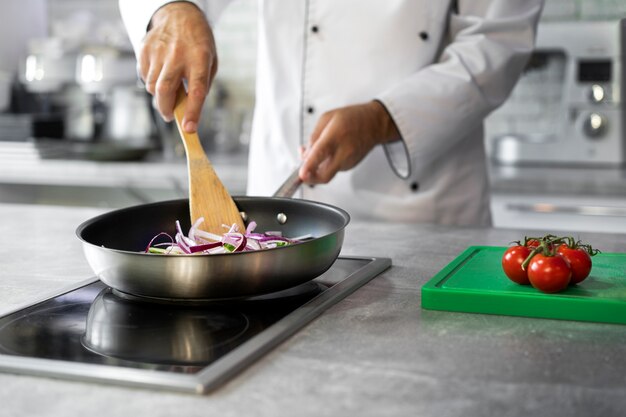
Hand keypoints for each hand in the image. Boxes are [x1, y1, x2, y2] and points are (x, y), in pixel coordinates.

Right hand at [139, 2, 216, 132]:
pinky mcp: (144, 49)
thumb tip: (188, 111)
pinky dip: (152, 82)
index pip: (196, 90)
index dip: (192, 112)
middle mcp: (177, 54)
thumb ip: (201, 85)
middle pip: (165, 90)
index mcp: (200, 58)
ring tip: (169, 87)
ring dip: (159, 95)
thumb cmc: (198, 44)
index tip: (189, 129)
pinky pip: (144, 76)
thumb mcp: (209, 62)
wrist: (179, 15)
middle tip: (170, 116)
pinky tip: (161, 73)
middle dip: (166, 109)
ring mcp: (158, 51)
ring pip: (152, 86)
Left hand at [299, 101, 400, 183]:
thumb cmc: (352, 118)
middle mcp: (344, 152)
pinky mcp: (350, 166)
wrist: (375, 124)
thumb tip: (305, 154)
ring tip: (315, 152)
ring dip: (316, 167)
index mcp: (336, 136)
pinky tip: (326, 153)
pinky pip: (332, 169)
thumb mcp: (327, 118)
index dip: (309, 167)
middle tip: (302, 173)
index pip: (320, 155)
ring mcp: (348, 162)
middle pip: (324, 176)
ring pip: (326, 173)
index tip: (301, 174)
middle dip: (310, 178)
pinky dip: (325, 165)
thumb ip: (313, 137)